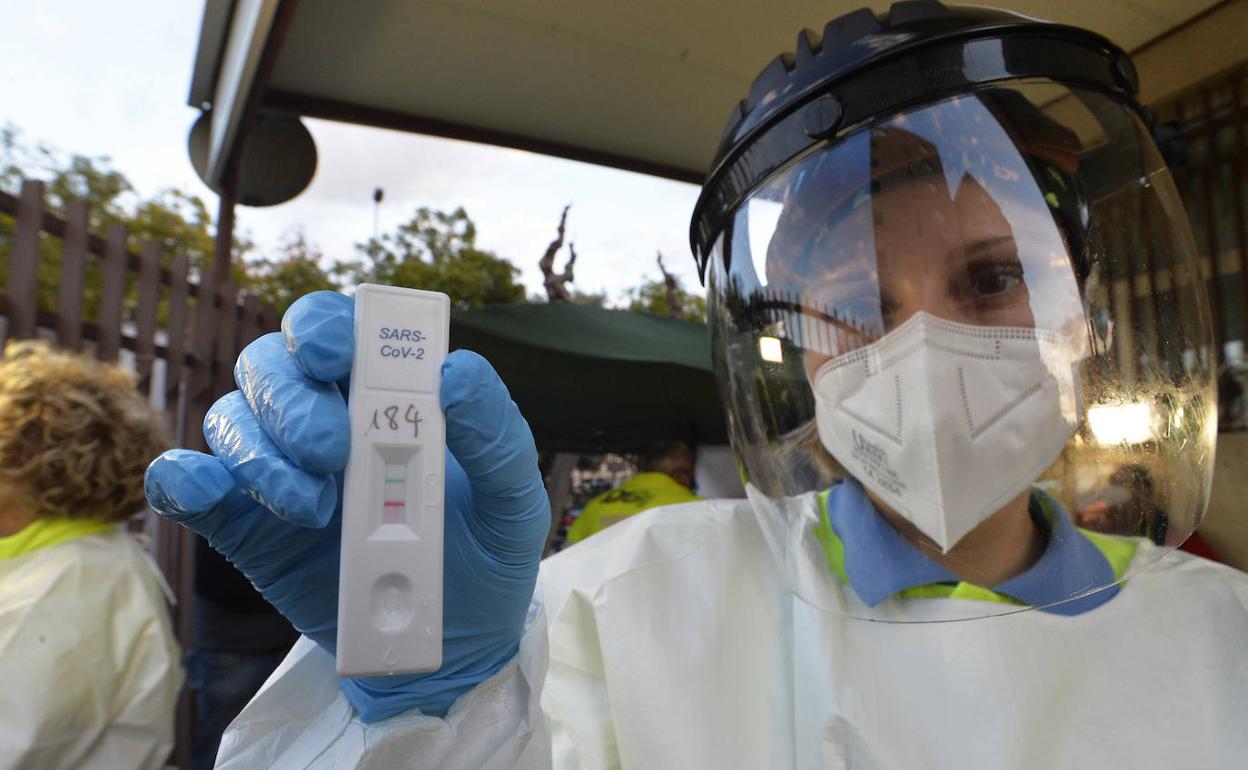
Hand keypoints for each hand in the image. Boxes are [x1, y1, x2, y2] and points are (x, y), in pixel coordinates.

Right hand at [145, 291, 549, 720]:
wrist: (454, 644)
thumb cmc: (485, 552)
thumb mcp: (511, 498)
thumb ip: (495, 433)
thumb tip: (457, 371)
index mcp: (384, 392)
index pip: (333, 329)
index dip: (319, 325)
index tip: (331, 351)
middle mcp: (322, 418)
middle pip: (270, 366)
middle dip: (292, 400)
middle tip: (333, 451)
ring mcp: (278, 471)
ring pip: (230, 420)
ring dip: (258, 453)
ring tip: (314, 507)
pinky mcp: (246, 527)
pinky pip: (188, 487)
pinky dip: (183, 480)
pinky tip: (206, 492)